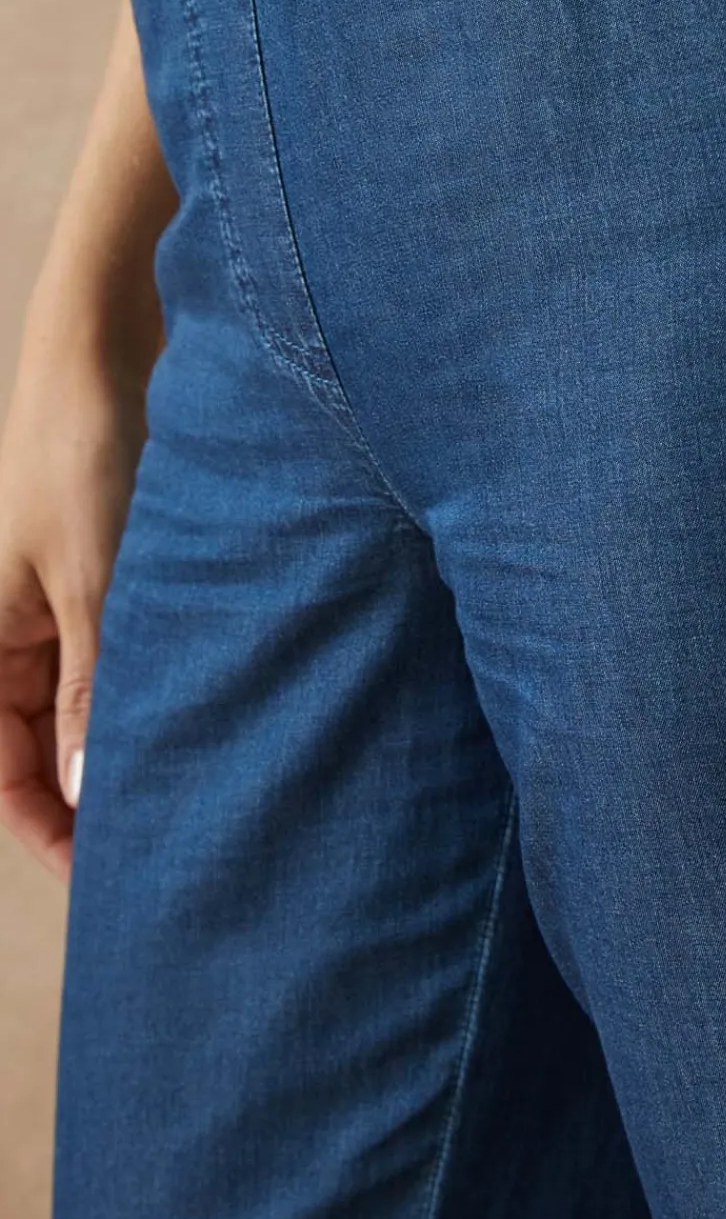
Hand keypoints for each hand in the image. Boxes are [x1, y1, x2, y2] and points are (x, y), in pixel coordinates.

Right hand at [0, 309, 150, 882]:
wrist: (114, 343)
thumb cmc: (85, 450)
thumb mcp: (94, 577)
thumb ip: (88, 686)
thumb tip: (85, 794)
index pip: (0, 772)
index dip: (49, 830)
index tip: (112, 876)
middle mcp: (14, 629)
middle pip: (44, 746)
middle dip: (94, 795)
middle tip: (175, 841)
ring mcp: (65, 601)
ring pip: (91, 702)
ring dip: (132, 741)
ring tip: (203, 786)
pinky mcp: (113, 572)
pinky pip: (124, 652)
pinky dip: (155, 685)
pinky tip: (212, 709)